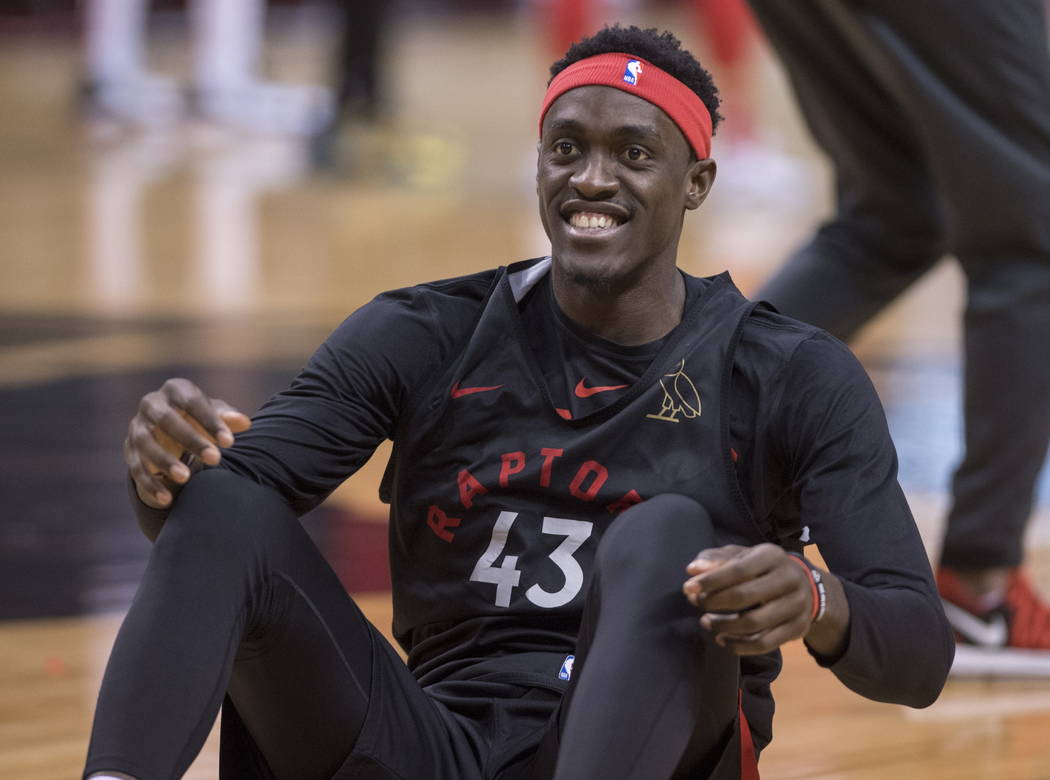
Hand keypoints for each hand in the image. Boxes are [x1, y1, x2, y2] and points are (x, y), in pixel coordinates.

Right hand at [124, 378, 250, 508]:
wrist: (168, 427)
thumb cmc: (198, 417)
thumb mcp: (214, 414)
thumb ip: (227, 418)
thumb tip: (244, 423)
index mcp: (175, 389)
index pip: (192, 402)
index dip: (211, 421)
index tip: (230, 443)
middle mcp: (151, 404)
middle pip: (166, 420)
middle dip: (191, 440)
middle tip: (215, 459)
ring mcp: (136, 426)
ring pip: (145, 443)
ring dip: (164, 461)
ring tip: (186, 478)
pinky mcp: (129, 449)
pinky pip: (136, 467)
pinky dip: (150, 484)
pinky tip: (167, 500)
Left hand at [682, 543, 814, 654]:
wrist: (805, 586)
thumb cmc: (762, 569)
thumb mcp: (743, 556)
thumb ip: (716, 560)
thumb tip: (693, 570)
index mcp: (772, 556)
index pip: (737, 569)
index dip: (711, 580)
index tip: (688, 589)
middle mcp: (789, 579)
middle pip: (745, 596)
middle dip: (714, 602)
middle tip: (696, 604)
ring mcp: (796, 606)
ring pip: (754, 623)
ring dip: (723, 625)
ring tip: (706, 622)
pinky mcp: (798, 629)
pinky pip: (764, 643)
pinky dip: (739, 645)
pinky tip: (722, 639)